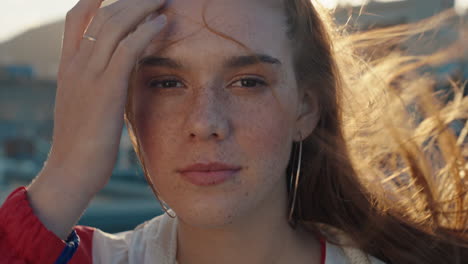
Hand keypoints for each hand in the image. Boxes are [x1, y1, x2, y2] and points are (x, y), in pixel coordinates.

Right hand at [27, 0, 166, 238]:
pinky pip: (127, 49)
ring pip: (114, 25)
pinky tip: (163, 22)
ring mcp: (88, 75)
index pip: (77, 18)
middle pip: (102, 14)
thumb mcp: (86, 106)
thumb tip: (119, 75)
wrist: (70, 171)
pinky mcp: (105, 89)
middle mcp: (76, 64)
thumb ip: (99, 84)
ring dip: (142, 7)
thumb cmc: (84, 143)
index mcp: (69, 66)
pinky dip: (146, 32)